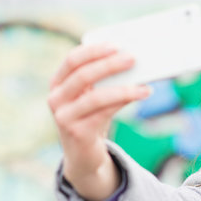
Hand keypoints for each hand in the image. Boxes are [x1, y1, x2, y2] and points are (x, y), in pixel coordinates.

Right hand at [48, 44, 150, 200]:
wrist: (83, 155)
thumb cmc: (92, 117)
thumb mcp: (92, 95)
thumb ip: (104, 79)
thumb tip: (133, 60)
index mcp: (58, 83)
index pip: (72, 60)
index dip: (93, 51)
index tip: (115, 44)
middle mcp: (56, 99)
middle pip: (83, 76)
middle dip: (109, 65)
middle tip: (132, 58)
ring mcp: (64, 117)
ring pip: (96, 97)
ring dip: (123, 88)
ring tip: (144, 84)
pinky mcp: (78, 133)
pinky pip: (104, 113)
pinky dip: (124, 102)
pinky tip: (141, 94)